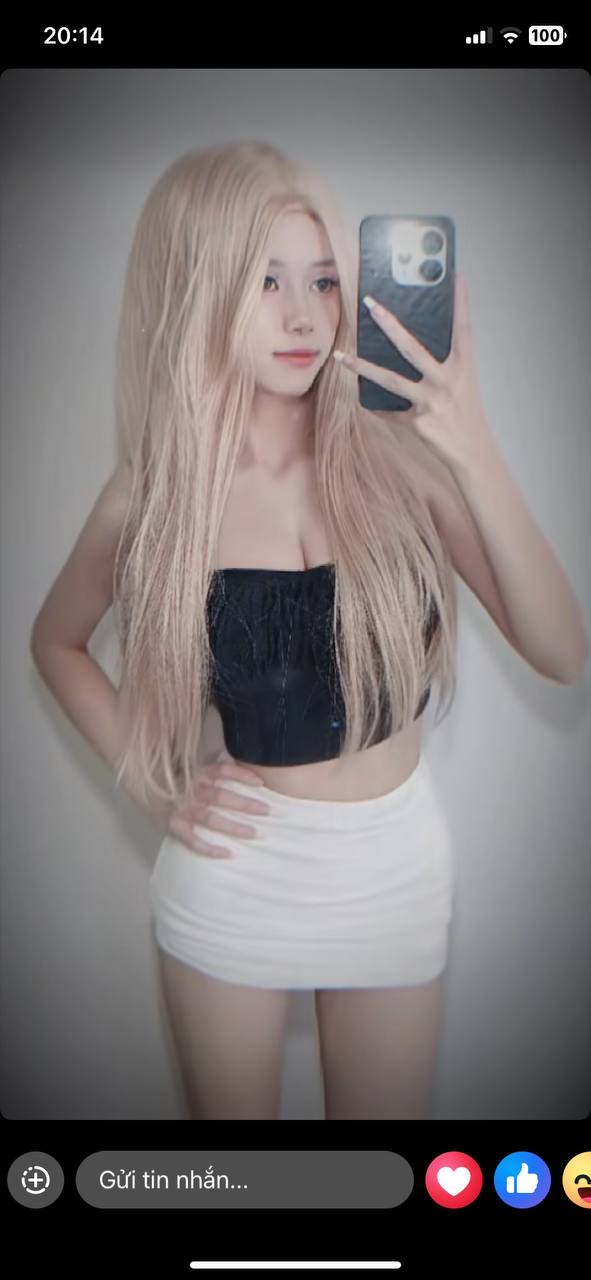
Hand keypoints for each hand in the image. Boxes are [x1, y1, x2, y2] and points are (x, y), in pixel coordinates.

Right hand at [165, 758, 270, 858]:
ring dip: (234, 827)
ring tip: (255, 833)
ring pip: (210, 819)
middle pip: (221, 797)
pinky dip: (210, 849)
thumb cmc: (172, 778)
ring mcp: (180, 811)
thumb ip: (213, 768)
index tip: (262, 783)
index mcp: (195, 773)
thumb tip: (244, 770)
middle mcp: (188, 791)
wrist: (140, 788)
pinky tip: (228, 853)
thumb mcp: (190, 766)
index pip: (222, 771)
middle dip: (245, 804)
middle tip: (268, 811)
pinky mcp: (172, 828)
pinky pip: (193, 841)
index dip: (242, 775)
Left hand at [334, 273, 496, 475]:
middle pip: (413, 348)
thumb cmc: (465, 414)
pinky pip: (391, 411)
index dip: (461, 303)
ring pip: (390, 380)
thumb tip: (408, 345)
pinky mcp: (418, 423)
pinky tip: (367, 403)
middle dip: (390, 325)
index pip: (463, 329)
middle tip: (371, 304)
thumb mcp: (462, 384)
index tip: (457, 276)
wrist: (473, 452)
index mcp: (464, 368)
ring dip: (362, 367)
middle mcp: (447, 381)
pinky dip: (379, 408)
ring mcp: (431, 402)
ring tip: (341, 356)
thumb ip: (443, 364)